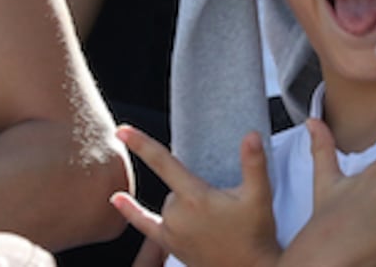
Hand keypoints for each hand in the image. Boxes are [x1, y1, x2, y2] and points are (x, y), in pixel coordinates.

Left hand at [110, 126, 280, 266]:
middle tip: (223, 204)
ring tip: (215, 220)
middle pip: (174, 185)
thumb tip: (250, 135)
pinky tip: (116, 200)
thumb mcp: (259, 195)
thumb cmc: (255, 233)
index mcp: (196, 198)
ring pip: (169, 203)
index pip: (164, 163)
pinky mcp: (169, 244)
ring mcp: (171, 231)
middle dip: (195, 187)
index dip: (142, 144)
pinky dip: (131, 211)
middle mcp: (177, 214)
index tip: (122, 130)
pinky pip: (144, 223)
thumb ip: (254, 163)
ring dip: (186, 202)